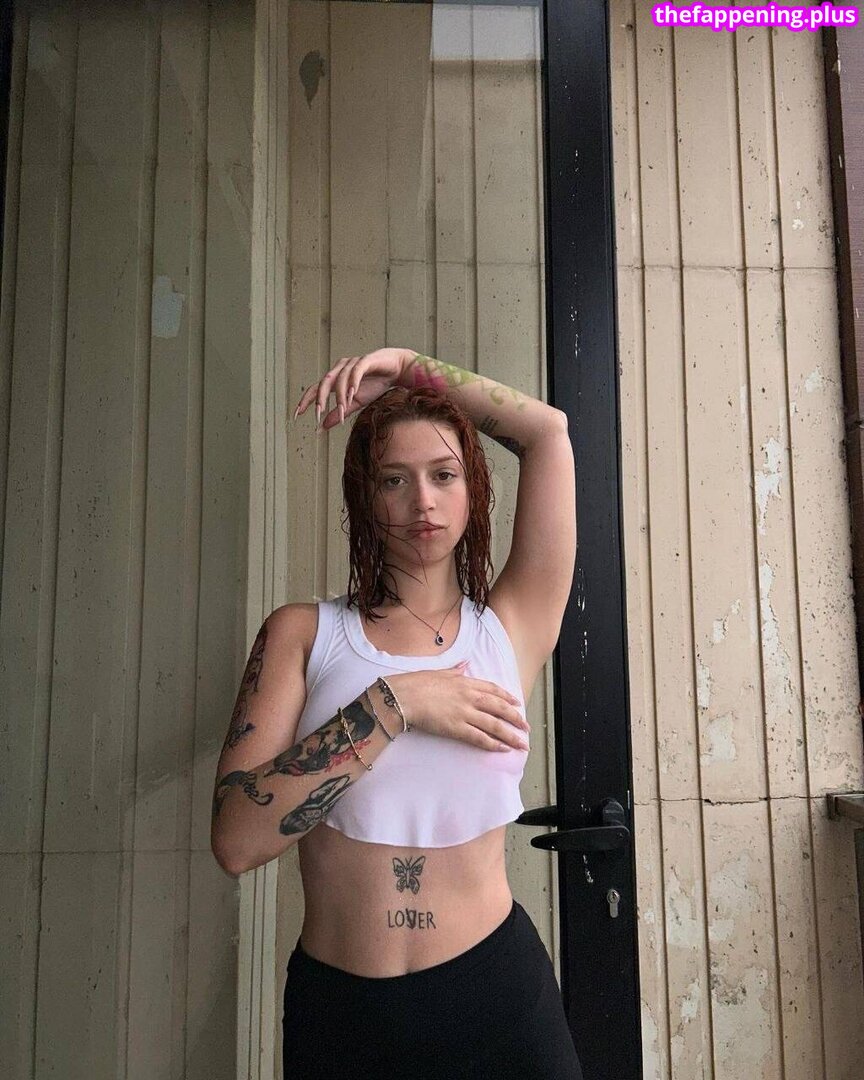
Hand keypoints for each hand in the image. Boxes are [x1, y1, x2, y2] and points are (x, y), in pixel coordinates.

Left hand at [292, 348, 413, 431]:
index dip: (305, 401)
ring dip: (340, 397)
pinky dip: (353, 382)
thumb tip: (322, 427)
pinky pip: (356, 371)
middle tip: (318, 415)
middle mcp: (340, 368)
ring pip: (340, 379)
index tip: (296, 415)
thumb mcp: (355, 402)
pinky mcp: (366, 360)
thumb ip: (339, 412)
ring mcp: (352, 363)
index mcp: (335, 379)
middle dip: (320, 400)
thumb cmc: (375, 384)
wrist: (396, 370)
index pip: (316, 389)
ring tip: (342, 410)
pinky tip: (352, 392)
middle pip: (324, 383)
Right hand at [382, 664, 530, 751]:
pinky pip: (479, 738)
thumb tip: (465, 664)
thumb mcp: (440, 671)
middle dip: (515, 718)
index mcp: (466, 682)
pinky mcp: (456, 729)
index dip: (507, 697)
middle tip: (526, 726)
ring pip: (494, 725)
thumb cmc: (417, 683)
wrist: (403, 697)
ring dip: (510, 735)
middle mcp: (470, 697)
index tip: (517, 703)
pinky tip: (502, 748)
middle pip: (499, 708)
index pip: (493, 689)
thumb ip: (456, 670)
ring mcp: (465, 713)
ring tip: (521, 743)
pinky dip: (492, 744)